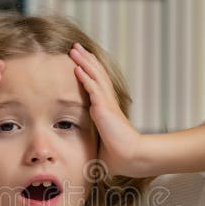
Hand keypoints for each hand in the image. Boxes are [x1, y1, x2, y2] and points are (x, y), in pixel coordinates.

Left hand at [69, 43, 144, 176]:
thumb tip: (81, 156)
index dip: (89, 71)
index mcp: (106, 109)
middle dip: (86, 60)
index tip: (80, 62)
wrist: (130, 157)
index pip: (97, 84)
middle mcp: (107, 102)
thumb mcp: (100, 146)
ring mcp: (106, 103)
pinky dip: (85, 76)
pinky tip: (77, 67)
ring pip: (94, 76)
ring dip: (84, 62)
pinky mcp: (104, 108)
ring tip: (74, 49)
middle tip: (76, 47)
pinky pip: (93, 88)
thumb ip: (92, 145)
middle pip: (96, 74)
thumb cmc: (118, 156)